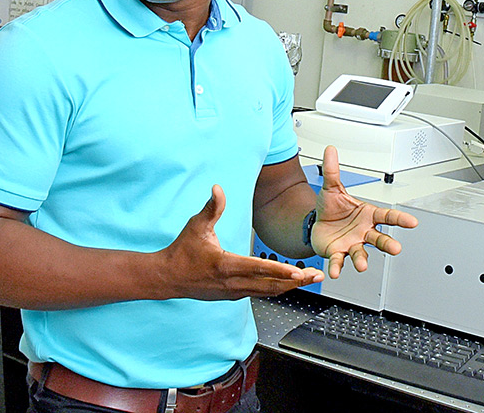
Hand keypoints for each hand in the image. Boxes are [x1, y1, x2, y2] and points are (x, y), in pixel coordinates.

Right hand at [160, 185, 322, 299]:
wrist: (167, 277)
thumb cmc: (182, 251)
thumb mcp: (196, 226)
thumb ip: (211, 208)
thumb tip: (218, 188)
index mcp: (225, 265)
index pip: (257, 269)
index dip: (279, 270)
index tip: (298, 271)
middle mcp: (232, 283)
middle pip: (270, 285)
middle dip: (295, 281)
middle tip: (315, 275)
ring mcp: (233, 292)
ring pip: (267, 292)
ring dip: (289, 286)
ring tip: (308, 279)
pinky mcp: (232, 296)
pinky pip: (259, 293)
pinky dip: (275, 288)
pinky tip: (287, 283)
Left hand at [311, 146, 418, 278]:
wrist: (316, 224)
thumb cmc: (331, 208)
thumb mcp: (331, 187)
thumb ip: (332, 170)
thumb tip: (330, 149)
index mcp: (367, 215)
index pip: (387, 216)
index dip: (400, 219)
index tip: (413, 222)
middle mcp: (363, 231)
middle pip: (379, 238)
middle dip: (388, 244)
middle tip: (396, 249)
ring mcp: (352, 244)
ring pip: (361, 252)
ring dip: (362, 259)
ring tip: (362, 265)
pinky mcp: (338, 253)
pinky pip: (339, 261)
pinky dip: (337, 267)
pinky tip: (334, 272)